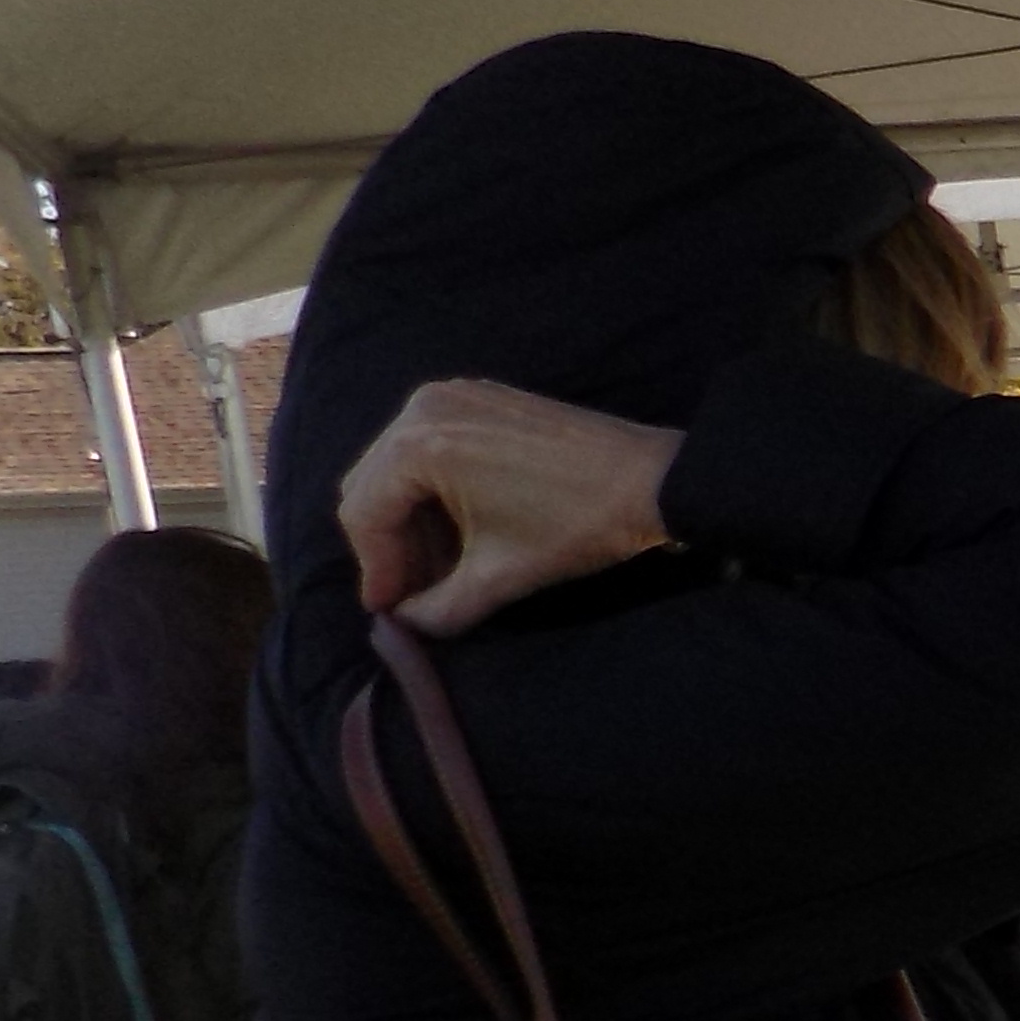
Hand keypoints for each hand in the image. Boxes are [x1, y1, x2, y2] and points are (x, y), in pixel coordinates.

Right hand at [336, 381, 682, 634]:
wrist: (656, 480)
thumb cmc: (578, 524)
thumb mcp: (500, 576)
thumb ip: (439, 608)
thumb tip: (406, 625)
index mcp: (418, 443)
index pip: (363, 512)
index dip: (374, 568)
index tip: (389, 610)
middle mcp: (424, 406)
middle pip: (373, 485)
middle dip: (390, 545)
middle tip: (412, 595)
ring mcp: (454, 396)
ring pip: (399, 468)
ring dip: (413, 521)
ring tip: (441, 573)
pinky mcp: (482, 399)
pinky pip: (431, 447)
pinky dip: (436, 491)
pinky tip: (462, 534)